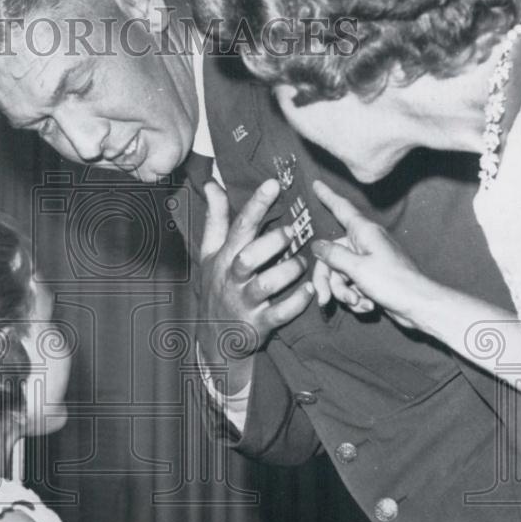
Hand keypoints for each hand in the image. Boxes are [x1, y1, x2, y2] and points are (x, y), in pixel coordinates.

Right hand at [198, 177, 313, 393]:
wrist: (215, 337)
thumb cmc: (217, 286)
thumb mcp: (211, 253)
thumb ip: (216, 218)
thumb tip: (212, 184)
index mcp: (224, 257)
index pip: (239, 227)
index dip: (255, 204)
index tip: (273, 183)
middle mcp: (233, 279)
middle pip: (248, 258)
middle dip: (272, 242)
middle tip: (293, 231)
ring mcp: (245, 303)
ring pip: (265, 285)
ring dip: (288, 271)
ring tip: (304, 262)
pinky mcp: (258, 325)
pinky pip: (279, 314)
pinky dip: (296, 303)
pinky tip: (309, 291)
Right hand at [309, 179, 435, 329]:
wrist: (419, 306)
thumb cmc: (394, 283)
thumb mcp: (357, 268)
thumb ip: (333, 255)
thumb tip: (316, 245)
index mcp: (364, 232)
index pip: (341, 208)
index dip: (327, 196)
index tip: (316, 184)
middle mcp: (365, 243)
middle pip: (331, 255)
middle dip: (328, 280)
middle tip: (324, 299)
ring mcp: (368, 261)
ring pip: (339, 274)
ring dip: (344, 292)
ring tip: (357, 301)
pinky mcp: (372, 278)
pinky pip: (351, 285)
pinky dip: (355, 297)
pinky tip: (367, 305)